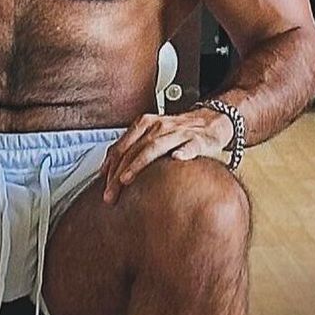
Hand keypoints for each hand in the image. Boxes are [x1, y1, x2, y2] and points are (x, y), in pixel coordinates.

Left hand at [100, 110, 233, 204]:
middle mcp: (159, 126)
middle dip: (118, 173)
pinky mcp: (198, 140)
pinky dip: (184, 151)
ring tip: (127, 179)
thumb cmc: (178, 132)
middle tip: (110, 194)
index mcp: (145, 124)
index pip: (122, 146)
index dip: (110, 166)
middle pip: (134, 149)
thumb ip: (132, 149)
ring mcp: (179, 133)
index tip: (103, 186)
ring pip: (155, 147)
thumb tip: (107, 170)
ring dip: (139, 163)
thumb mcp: (152, 136)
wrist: (211, 120)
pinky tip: (178, 159)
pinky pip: (191, 146)